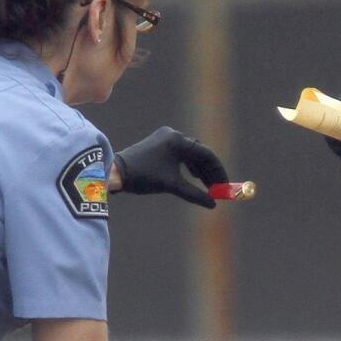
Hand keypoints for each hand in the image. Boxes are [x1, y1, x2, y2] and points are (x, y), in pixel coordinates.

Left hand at [114, 127, 228, 208]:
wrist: (116, 171)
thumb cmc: (144, 177)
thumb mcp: (173, 186)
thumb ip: (195, 194)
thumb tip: (213, 204)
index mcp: (178, 141)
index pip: (207, 154)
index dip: (218, 171)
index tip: (225, 185)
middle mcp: (174, 135)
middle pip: (200, 153)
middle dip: (210, 172)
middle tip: (218, 187)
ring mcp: (165, 138)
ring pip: (190, 154)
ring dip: (200, 169)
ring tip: (207, 185)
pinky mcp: (159, 143)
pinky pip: (180, 153)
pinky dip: (188, 165)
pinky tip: (193, 176)